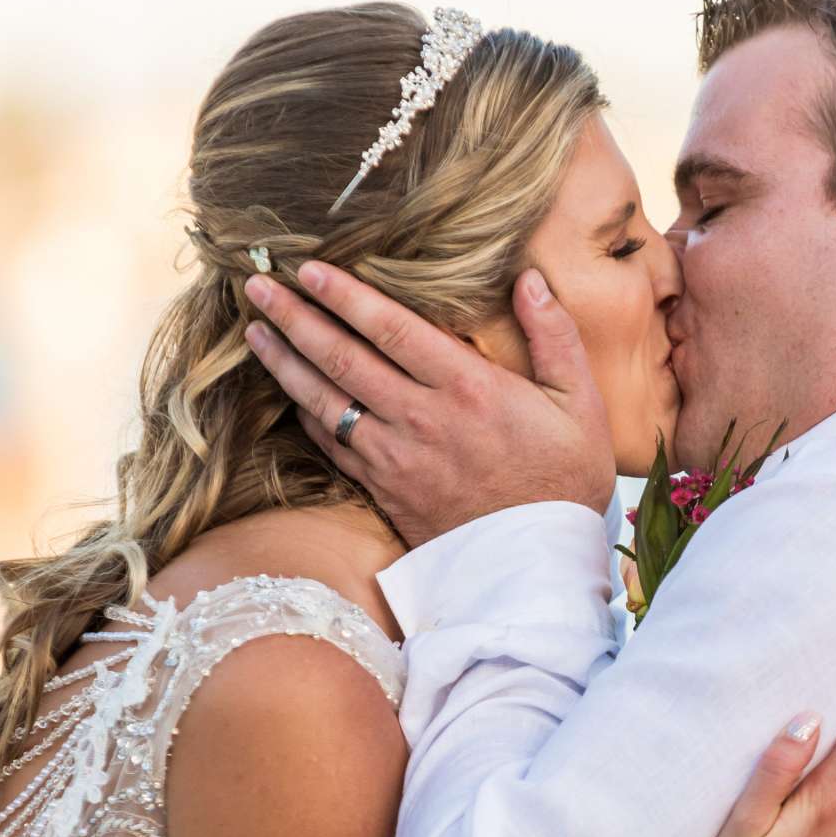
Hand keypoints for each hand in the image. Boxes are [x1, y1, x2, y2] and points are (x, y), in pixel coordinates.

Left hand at [243, 261, 615, 544]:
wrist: (538, 567)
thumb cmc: (564, 481)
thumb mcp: (580, 404)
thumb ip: (554, 337)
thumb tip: (529, 280)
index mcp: (467, 388)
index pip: (391, 329)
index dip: (345, 296)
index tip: (310, 269)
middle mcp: (420, 419)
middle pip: (341, 359)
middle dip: (295, 318)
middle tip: (257, 286)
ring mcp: (394, 458)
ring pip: (324, 401)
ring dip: (284, 364)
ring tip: (255, 333)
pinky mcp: (383, 489)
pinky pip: (332, 445)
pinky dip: (305, 414)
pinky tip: (289, 393)